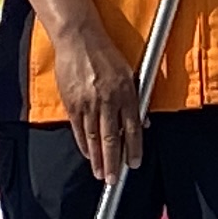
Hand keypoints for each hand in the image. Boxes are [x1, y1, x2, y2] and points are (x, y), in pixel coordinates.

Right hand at [47, 17, 144, 181]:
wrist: (78, 39)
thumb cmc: (106, 53)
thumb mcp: (129, 72)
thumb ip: (136, 99)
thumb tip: (144, 123)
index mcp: (125, 92)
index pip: (132, 128)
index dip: (133, 148)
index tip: (134, 163)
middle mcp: (108, 100)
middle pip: (111, 138)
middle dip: (114, 161)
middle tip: (114, 179)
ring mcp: (88, 102)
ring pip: (93, 137)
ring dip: (98, 158)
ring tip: (101, 174)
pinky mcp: (72, 102)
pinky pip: (79, 129)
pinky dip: (83, 144)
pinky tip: (88, 155)